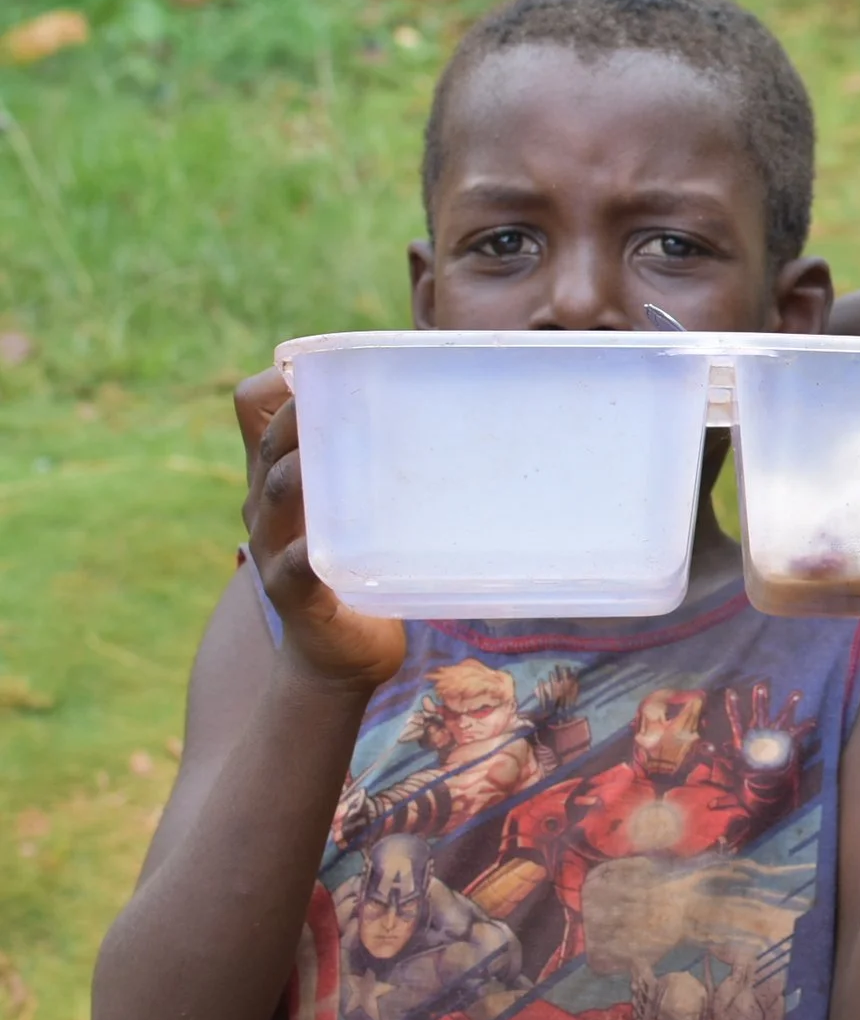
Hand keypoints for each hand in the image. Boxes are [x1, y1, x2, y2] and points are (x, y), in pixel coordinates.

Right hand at [236, 366, 405, 692]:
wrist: (339, 654)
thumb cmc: (356, 564)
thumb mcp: (354, 504)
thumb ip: (375, 459)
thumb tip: (446, 401)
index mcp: (280, 474)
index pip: (254, 407)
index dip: (279, 380)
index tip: (324, 365)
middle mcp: (268, 505)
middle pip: (270, 444)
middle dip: (297, 417)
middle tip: (341, 394)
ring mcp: (276, 548)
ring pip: (276, 496)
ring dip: (297, 473)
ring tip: (319, 455)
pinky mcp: (296, 594)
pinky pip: (294, 567)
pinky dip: (305, 553)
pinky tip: (321, 545)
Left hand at [724, 682, 816, 773]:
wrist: (763, 776)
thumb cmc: (745, 765)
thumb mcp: (730, 760)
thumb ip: (718, 753)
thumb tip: (703, 747)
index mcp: (745, 734)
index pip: (737, 718)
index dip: (733, 706)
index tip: (730, 691)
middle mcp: (760, 729)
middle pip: (760, 712)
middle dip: (761, 700)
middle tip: (760, 686)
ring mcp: (774, 734)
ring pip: (782, 717)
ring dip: (789, 707)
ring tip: (797, 693)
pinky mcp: (786, 741)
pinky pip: (797, 733)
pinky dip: (805, 728)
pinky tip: (813, 721)